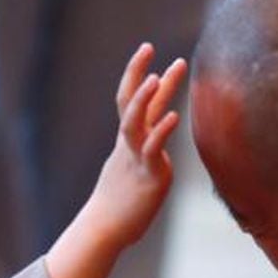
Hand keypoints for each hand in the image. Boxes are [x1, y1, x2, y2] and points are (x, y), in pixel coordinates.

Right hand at [84, 42, 185, 248]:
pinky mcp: (148, 176)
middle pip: (131, 102)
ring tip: (158, 75)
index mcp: (127, 142)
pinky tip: (173, 117)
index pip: (129, 100)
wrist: (105, 230)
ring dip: (146, 98)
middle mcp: (130, 145)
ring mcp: (137, 158)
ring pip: (136, 121)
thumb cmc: (121, 207)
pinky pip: (153, 149)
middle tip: (149, 47)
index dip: (136, 74)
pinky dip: (161, 131)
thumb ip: (147, 161)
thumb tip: (159, 159)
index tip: (148, 51)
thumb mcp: (134, 174)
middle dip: (140, 73)